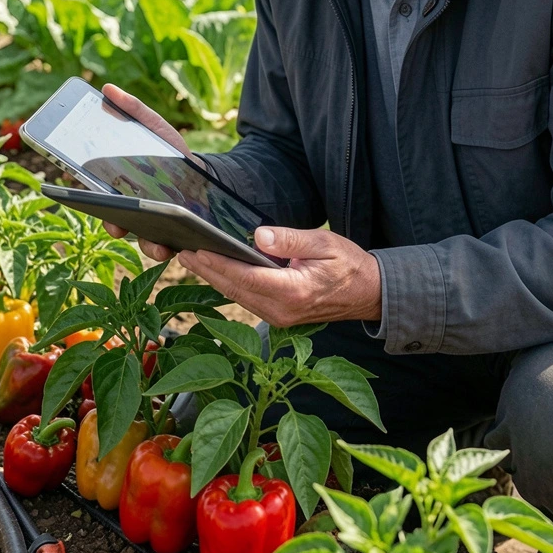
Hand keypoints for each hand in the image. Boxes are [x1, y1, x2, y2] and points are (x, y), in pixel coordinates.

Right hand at [100, 84, 207, 262]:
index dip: (88, 198)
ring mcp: (149, 225)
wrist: (206, 174)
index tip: (87, 198)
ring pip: (140, 239)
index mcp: (120, 186)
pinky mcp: (170, 237)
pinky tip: (173, 246)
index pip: (96, 195)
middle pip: (114, 221)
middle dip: (113, 225)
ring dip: (145, 243)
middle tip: (115, 224)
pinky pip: (163, 248)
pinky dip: (165, 250)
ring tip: (155, 240)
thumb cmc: (173, 153)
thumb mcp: (155, 128)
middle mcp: (130, 209)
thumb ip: (134, 110)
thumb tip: (108, 88)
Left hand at [177, 226, 382, 326]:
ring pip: (236, 296)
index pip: (246, 277)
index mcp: (293, 292)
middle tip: (182, 251)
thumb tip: (259, 235)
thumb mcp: (325, 244)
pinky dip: (228, 284)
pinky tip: (215, 270)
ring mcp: (279, 318)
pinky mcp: (277, 317)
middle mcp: (281, 311)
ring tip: (191, 258)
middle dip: (206, 271)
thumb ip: (291, 239)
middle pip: (234, 289)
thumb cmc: (350, 266)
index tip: (197, 251)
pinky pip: (246, 300)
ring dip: (213, 278)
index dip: (218, 264)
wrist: (369, 294)